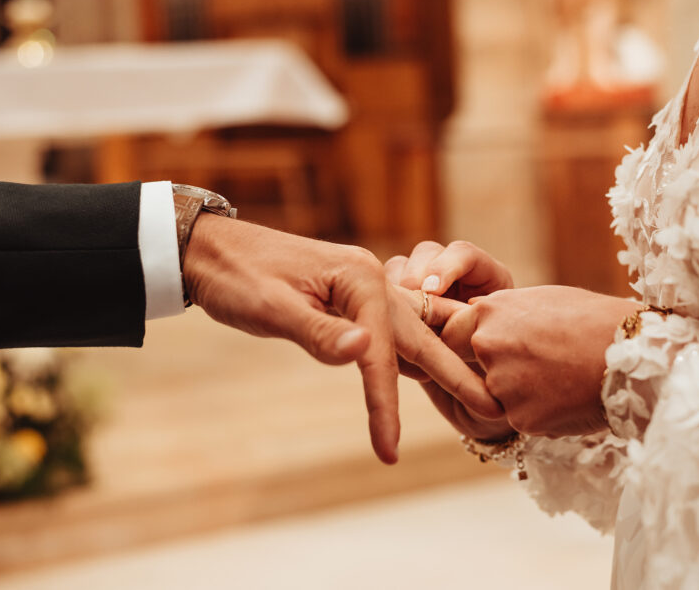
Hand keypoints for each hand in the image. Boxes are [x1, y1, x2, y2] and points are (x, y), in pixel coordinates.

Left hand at [183, 214, 502, 463]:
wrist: (208, 247)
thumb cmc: (236, 276)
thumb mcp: (272, 308)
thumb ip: (320, 333)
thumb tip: (366, 353)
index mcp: (359, 279)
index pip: (382, 353)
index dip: (384, 405)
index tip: (389, 451)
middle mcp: (370, 280)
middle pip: (417, 337)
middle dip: (453, 376)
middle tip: (490, 411)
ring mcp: (362, 285)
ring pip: (407, 333)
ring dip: (438, 366)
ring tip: (471, 395)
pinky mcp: (348, 295)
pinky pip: (389, 329)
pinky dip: (407, 355)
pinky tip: (422, 369)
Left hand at [436, 286, 641, 437]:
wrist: (633, 353)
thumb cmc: (592, 319)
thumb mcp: (539, 300)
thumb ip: (501, 314)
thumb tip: (474, 318)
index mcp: (488, 314)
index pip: (449, 334)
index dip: (460, 346)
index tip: (473, 353)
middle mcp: (487, 347)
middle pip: (467, 369)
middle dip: (488, 372)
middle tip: (526, 369)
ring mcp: (502, 385)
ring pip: (497, 396)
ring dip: (519, 394)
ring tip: (557, 378)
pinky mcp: (521, 418)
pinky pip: (521, 417)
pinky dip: (540, 411)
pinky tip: (567, 396)